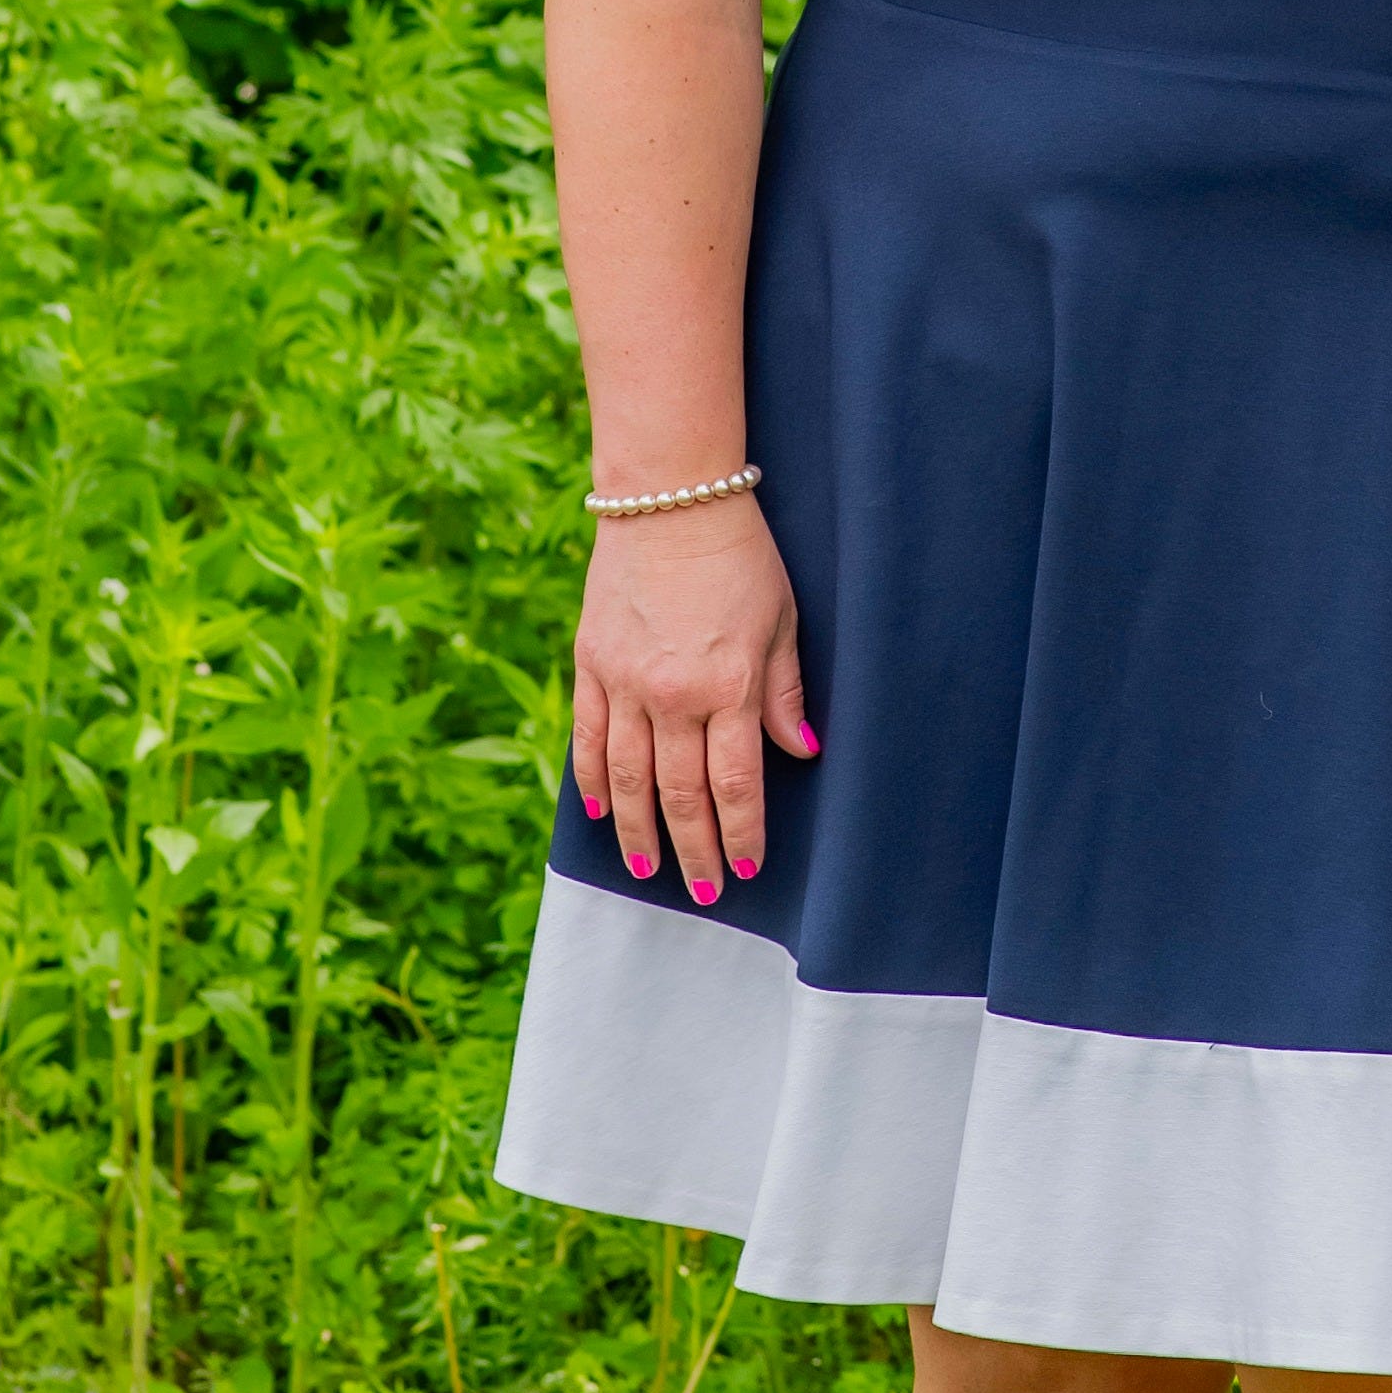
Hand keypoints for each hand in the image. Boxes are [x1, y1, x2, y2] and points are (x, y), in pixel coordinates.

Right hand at [572, 501, 813, 903]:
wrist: (671, 501)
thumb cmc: (742, 559)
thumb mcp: (784, 621)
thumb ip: (786, 693)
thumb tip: (803, 753)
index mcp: (728, 686)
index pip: (735, 783)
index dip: (741, 832)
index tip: (748, 866)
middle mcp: (672, 695)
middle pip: (679, 795)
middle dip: (693, 850)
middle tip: (705, 891)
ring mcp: (625, 682)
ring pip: (628, 779)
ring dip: (638, 830)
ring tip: (646, 870)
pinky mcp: (591, 664)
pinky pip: (588, 738)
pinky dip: (594, 780)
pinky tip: (602, 812)